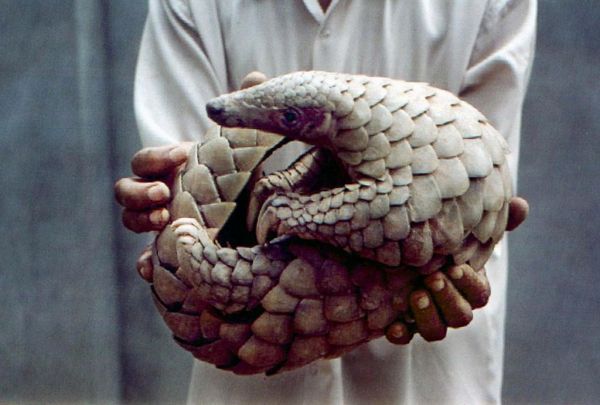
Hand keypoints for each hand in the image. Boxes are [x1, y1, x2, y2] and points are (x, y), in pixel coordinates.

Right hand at [121, 72, 266, 282]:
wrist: (248, 209)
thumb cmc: (239, 173)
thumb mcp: (242, 148)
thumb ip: (242, 115)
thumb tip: (258, 75)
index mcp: (169, 168)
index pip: (144, 160)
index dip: (156, 157)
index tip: (182, 154)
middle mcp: (159, 193)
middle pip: (126, 190)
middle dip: (138, 192)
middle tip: (165, 194)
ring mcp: (162, 220)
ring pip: (131, 220)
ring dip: (141, 219)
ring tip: (165, 219)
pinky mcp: (173, 247)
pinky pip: (148, 258)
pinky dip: (146, 262)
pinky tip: (153, 267)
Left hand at [386, 196, 528, 343]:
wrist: (387, 250)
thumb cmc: (432, 239)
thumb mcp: (457, 227)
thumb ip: (489, 220)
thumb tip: (520, 205)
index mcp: (466, 285)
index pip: (479, 293)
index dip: (470, 283)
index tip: (456, 267)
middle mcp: (448, 305)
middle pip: (461, 316)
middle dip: (449, 298)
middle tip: (433, 278)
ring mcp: (424, 317)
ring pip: (436, 331)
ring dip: (429, 316)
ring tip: (416, 295)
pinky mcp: (400, 324)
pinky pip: (404, 338)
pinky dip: (401, 334)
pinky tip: (393, 326)